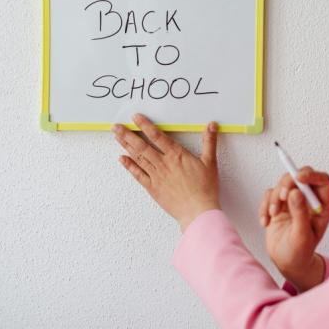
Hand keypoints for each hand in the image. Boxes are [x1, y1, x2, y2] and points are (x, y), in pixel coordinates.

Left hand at [113, 113, 220, 231]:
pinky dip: (129, 166)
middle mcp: (163, 163)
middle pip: (142, 146)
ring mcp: (156, 176)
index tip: (136, 118)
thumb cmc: (205, 188)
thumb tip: (211, 126)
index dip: (145, 125)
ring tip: (117, 137)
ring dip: (126, 146)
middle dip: (128, 134)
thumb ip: (209, 142)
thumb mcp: (210, 162)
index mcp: (176, 155)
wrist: (198, 211)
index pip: (158, 136)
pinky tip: (122, 159)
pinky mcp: (153, 188)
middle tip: (117, 126)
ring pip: (138, 158)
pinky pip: (138, 175)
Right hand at [259, 167, 328, 289]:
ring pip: (282, 184)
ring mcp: (293, 201)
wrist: (286, 262)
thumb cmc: (300, 253)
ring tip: (273, 215)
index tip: (298, 178)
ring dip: (274, 197)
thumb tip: (296, 192)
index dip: (312, 175)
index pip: (322, 181)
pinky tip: (265, 222)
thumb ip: (300, 214)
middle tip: (281, 197)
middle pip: (299, 177)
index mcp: (321, 206)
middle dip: (288, 183)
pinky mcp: (278, 205)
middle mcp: (308, 200)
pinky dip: (264, 206)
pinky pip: (269, 194)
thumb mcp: (302, 236)